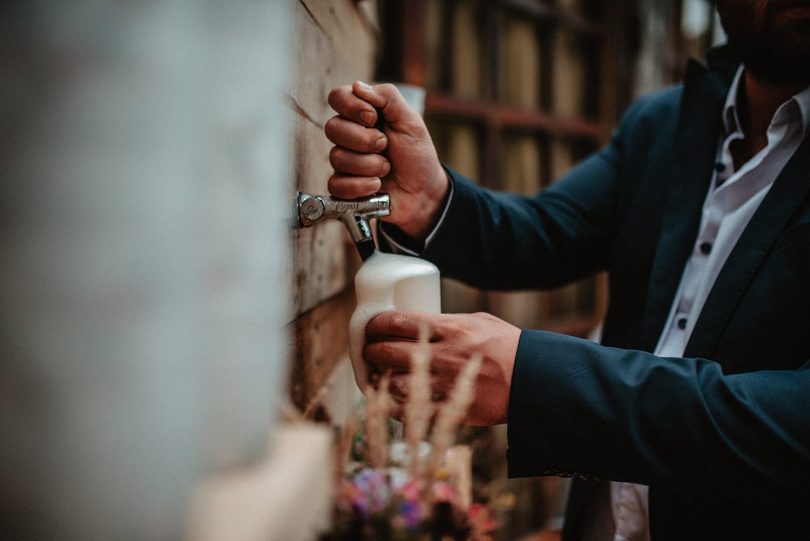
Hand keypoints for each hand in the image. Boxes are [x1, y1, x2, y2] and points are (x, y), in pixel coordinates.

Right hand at [326, 82, 449, 240]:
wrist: (424, 192)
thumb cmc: (417, 155)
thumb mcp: (410, 121)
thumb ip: (387, 98)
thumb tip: (356, 85)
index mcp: (362, 114)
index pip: (337, 97)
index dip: (352, 106)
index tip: (374, 118)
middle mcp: (349, 135)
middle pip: (332, 128)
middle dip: (363, 139)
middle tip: (385, 145)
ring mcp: (345, 161)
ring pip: (337, 157)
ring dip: (369, 165)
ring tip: (386, 169)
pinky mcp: (344, 186)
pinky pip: (336, 184)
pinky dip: (361, 186)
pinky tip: (377, 186)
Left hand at [364, 311, 520, 425]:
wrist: (535, 379)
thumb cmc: (508, 345)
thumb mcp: (478, 321)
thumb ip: (447, 321)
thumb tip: (417, 321)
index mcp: (449, 328)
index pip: (397, 322)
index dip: (375, 324)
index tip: (370, 327)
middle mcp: (442, 355)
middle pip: (387, 351)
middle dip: (370, 352)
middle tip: (369, 352)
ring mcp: (444, 384)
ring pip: (392, 383)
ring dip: (379, 381)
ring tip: (376, 378)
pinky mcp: (450, 409)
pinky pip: (411, 413)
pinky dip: (395, 409)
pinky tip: (391, 403)